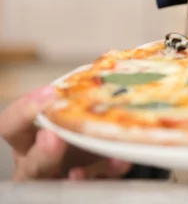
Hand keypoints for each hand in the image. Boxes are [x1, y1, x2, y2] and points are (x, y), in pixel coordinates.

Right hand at [0, 85, 131, 180]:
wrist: (103, 151)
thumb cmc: (80, 125)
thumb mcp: (76, 110)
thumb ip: (83, 94)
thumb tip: (111, 56)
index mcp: (29, 138)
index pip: (11, 125)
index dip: (25, 110)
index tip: (48, 92)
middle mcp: (37, 161)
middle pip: (30, 163)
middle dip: (42, 153)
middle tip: (54, 137)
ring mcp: (59, 180)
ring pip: (63, 185)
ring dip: (74, 175)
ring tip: (80, 170)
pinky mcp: (85, 190)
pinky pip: (94, 187)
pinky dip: (105, 175)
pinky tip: (117, 163)